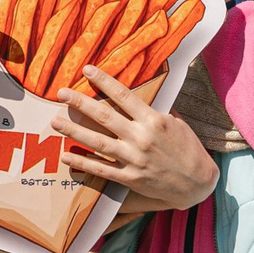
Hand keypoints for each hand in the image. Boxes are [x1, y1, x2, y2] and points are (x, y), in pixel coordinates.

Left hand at [51, 68, 215, 208]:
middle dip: (80, 103)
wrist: (198, 182)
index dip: (103, 81)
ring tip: (55, 122)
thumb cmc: (188, 148)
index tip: (87, 70)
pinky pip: (101, 169)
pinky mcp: (129, 178)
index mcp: (153, 120)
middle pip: (104, 116)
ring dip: (74, 131)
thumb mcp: (176, 122)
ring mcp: (133, 159)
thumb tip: (139, 92)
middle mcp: (141, 138)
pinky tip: (67, 156)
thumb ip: (155, 109)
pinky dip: (83, 163)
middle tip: (61, 93)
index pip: (123, 95)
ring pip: (97, 142)